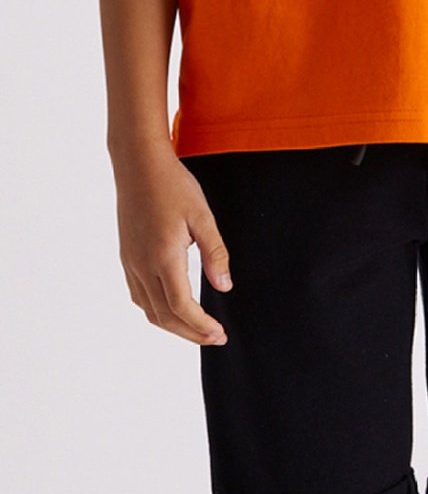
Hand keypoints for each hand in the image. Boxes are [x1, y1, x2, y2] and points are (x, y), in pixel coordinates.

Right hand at [111, 143, 233, 345]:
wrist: (139, 165)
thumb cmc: (173, 185)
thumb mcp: (202, 215)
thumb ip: (215, 253)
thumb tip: (224, 286)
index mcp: (163, 256)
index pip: (181, 306)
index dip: (201, 326)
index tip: (219, 333)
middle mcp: (142, 265)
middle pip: (164, 316)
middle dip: (190, 333)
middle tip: (214, 338)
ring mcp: (131, 262)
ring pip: (149, 310)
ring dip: (173, 325)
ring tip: (197, 328)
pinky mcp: (127, 257)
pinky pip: (138, 295)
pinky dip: (156, 311)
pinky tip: (171, 308)